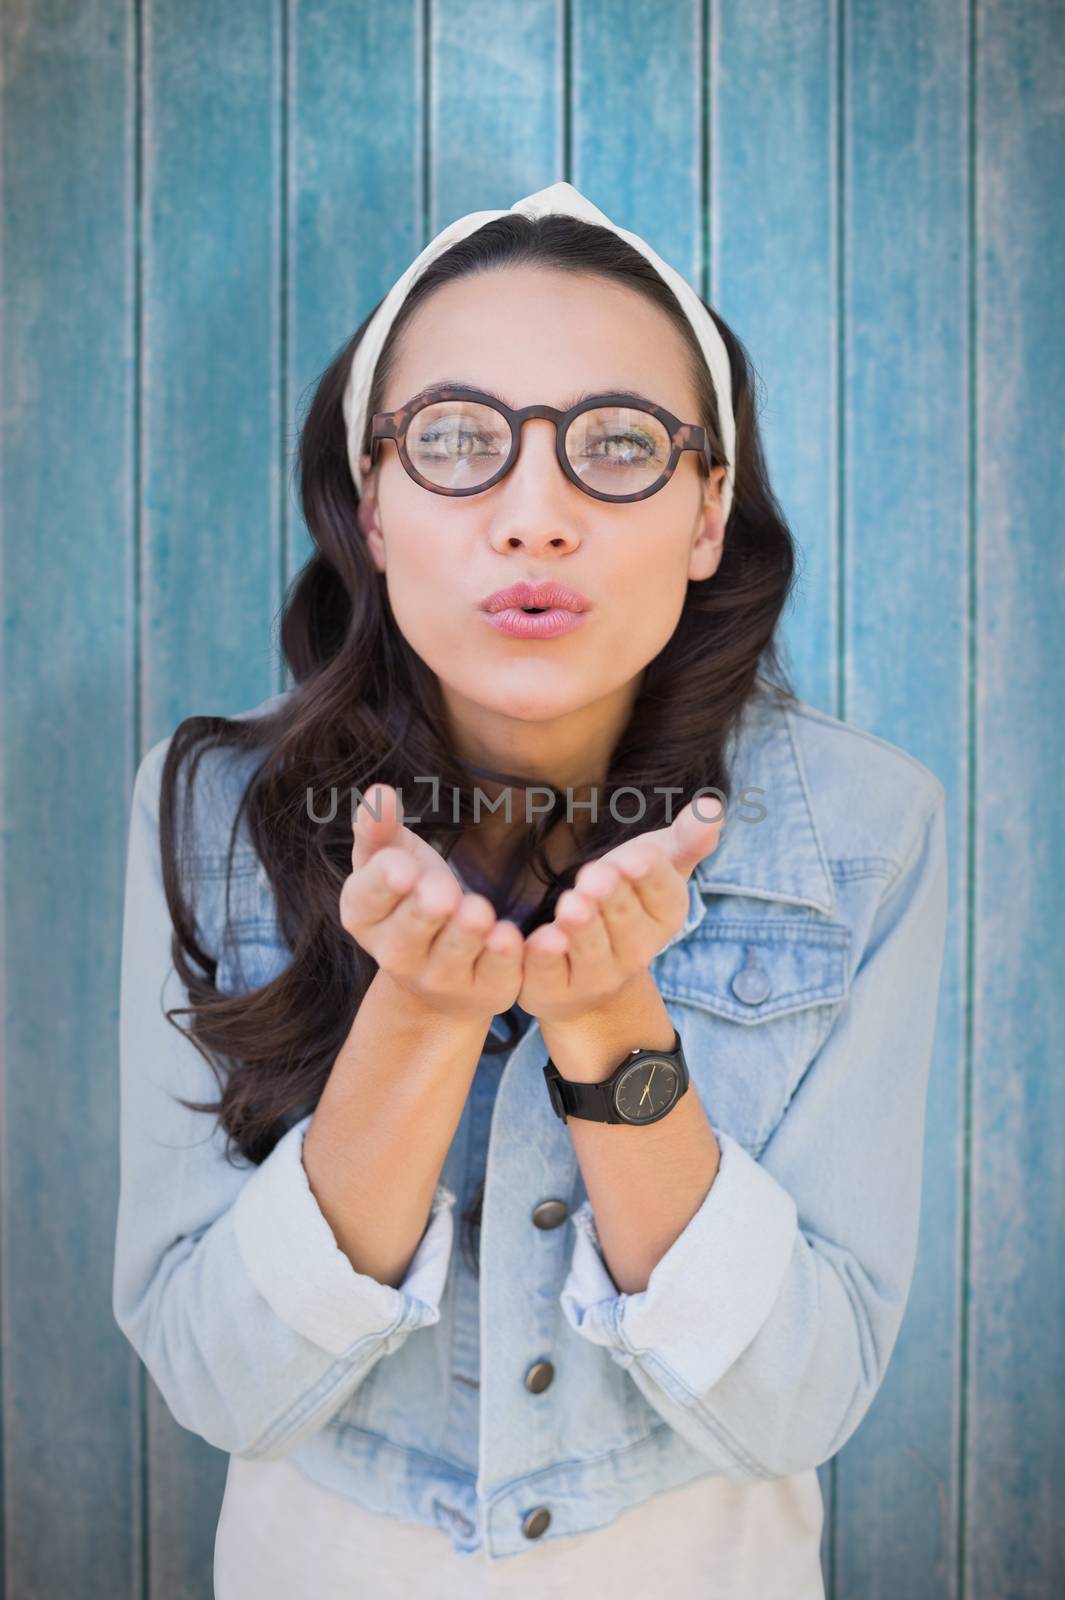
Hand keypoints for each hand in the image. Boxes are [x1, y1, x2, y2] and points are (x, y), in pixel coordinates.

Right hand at [339, 783, 523, 1020]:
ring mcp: (440, 978)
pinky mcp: (485, 990)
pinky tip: (509, 938)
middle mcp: (396, 954)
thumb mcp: (392, 858)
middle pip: (409, 932)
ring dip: (465, 934)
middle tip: (441, 894)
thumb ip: (380, 828)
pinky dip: (503, 958)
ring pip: (453, 954)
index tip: (403, 868)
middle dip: (425, 912)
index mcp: (364, 916)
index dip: (384, 884)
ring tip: (477, 913)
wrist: (442, 968)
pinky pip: (495, 974)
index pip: (367, 899)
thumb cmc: (412, 897)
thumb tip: (378, 792)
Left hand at [516, 796, 723, 1022]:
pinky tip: (539, 940)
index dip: (649, 877)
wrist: (583, 964)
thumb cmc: (622, 896)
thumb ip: (683, 838)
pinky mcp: (554, 988)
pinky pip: (550, 975)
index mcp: (665, 916)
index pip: (665, 896)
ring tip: (572, 905)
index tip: (634, 858)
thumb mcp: (653, 861)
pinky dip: (545, 959)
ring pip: (591, 953)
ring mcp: (597, 976)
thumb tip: (712, 806)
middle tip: (594, 877)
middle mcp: (636, 952)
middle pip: (627, 924)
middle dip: (612, 898)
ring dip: (582, 929)